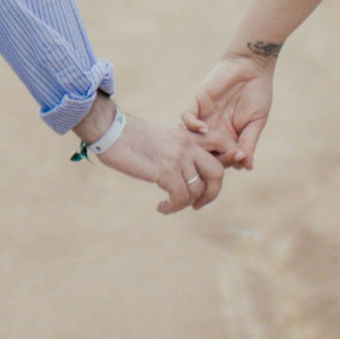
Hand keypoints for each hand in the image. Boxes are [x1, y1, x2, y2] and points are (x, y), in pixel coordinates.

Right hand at [92, 111, 223, 214]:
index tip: (214, 180)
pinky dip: (173, 207)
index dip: (228, 161)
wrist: (111, 131)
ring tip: (170, 206)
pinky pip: (181, 197)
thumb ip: (178, 150)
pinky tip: (161, 207)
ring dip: (186, 204)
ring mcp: (178, 157)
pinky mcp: (166, 170)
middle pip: (218, 172)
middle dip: (212, 193)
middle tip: (198, 204)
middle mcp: (188, 145)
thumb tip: (186, 172)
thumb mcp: (163, 139)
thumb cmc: (131, 137)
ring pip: (199, 189)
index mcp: (189, 135)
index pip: (222, 143)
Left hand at [186, 52, 275, 172]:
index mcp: (228, 137)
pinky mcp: (196, 102)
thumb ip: (249, 143)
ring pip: (191, 138)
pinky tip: (204, 129)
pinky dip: (192, 125)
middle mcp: (213, 130)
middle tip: (218, 159)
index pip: (221, 157)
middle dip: (210, 158)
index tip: (236, 162)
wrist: (250, 66)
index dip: (226, 162)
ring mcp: (203, 117)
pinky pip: (187, 118)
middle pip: (204, 151)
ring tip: (206, 150)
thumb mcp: (256, 122)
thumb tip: (247, 167)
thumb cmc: (257, 94)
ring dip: (197, 146)